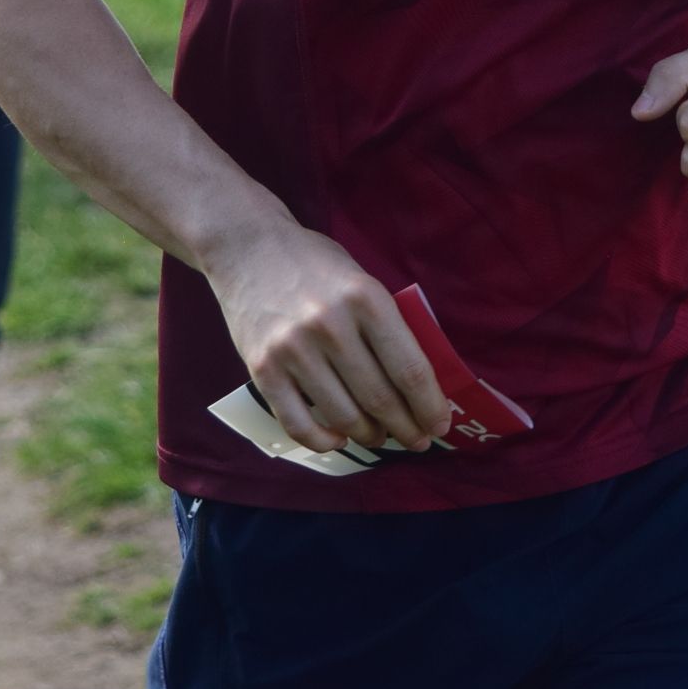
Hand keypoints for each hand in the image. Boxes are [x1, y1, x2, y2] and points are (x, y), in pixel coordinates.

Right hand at [202, 220, 450, 455]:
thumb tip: (417, 385)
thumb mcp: (362, 280)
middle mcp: (330, 325)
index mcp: (366, 298)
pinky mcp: (262, 369)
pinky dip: (323, 441)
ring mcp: (293, 349)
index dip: (429, 406)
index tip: (440, 426)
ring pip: (343, 416)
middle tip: (417, 441)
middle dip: (405, 428)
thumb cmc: (315, 264)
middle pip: (380, 398)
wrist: (247, 247)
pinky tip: (337, 439)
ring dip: (368, 436)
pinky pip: (298, 424)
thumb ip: (387, 325)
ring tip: (378, 436)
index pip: (410, 369)